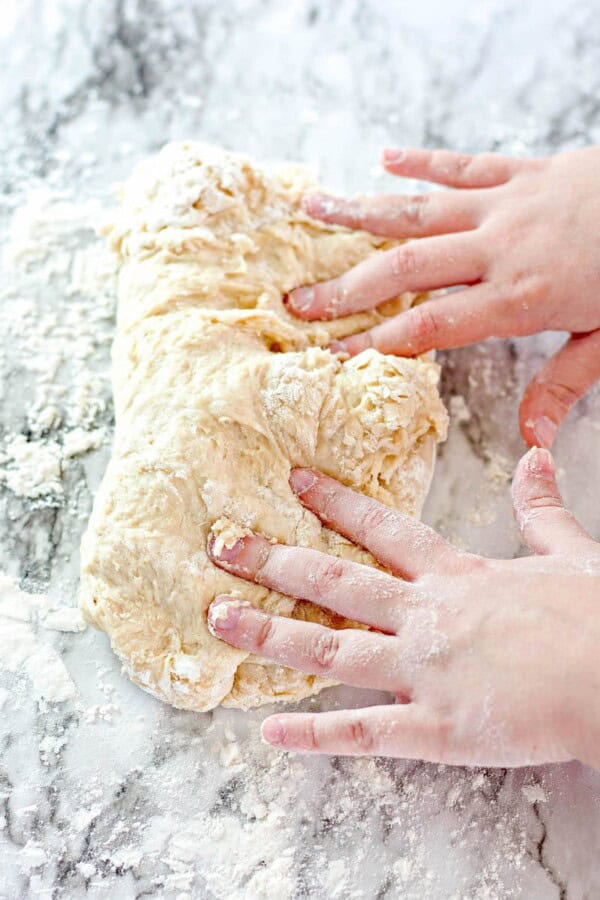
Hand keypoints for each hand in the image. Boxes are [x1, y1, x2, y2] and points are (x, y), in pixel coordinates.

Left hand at [207, 448, 599, 768]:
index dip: (334, 504)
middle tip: (223, 544)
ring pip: (330, 650)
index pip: (381, 530)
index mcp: (455, 577)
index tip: (293, 483)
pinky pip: (363, 731)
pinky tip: (269, 733)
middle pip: (334, 583)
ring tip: (219, 620)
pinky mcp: (435, 727)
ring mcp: (423, 671)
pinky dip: (314, 735)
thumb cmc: (595, 620)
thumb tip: (534, 458)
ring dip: (270, 635)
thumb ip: (540, 508)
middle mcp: (425, 616)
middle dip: (274, 562)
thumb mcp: (568, 554)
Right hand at [285, 147, 599, 449]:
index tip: (332, 356)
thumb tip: (530, 438)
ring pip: (419, 209)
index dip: (375, 341)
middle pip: (406, 268)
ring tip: (312, 211)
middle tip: (298, 301)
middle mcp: (499, 248)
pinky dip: (422, 161)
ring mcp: (506, 204)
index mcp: (521, 297)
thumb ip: (563, 384)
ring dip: (361, 213)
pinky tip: (385, 157)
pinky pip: (462, 165)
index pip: (429, 324)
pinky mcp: (522, 172)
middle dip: (347, 287)